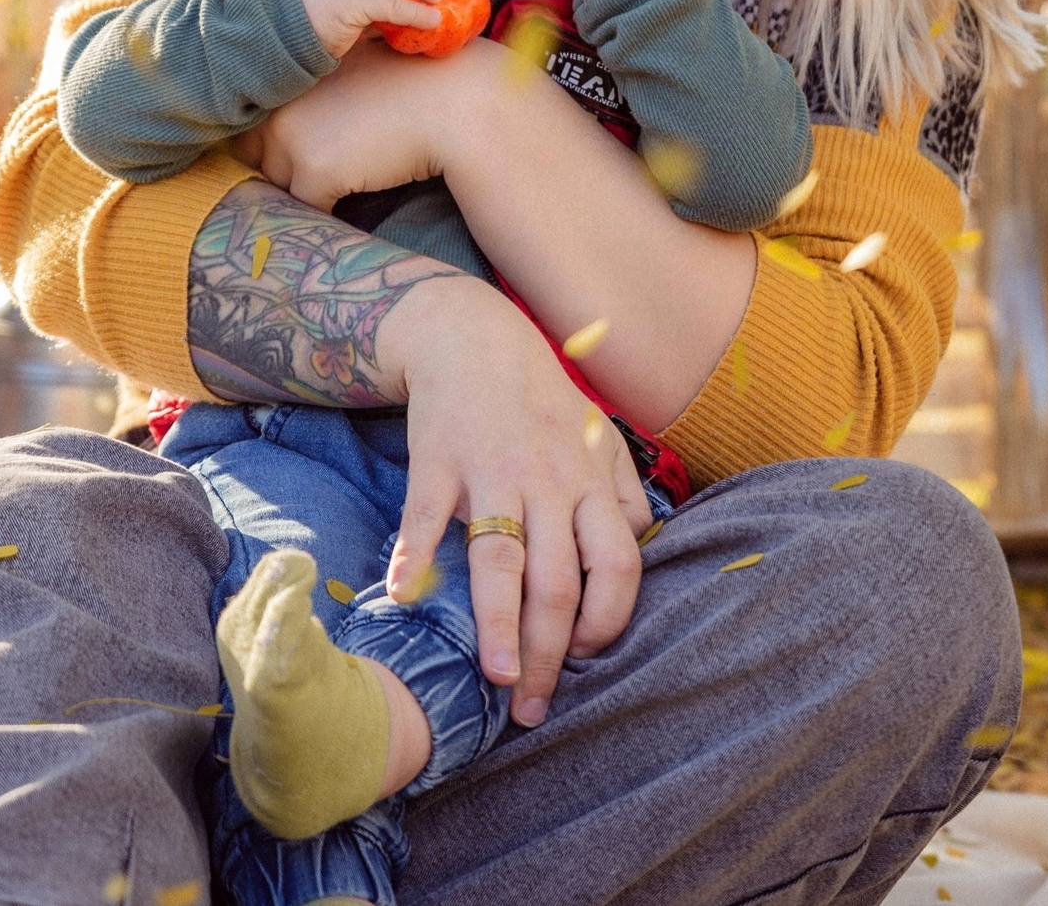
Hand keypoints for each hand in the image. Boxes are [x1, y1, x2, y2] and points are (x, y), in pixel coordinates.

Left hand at [249, 36, 464, 205]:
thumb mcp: (347, 81)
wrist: (447, 102)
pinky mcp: (317, 169)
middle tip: (320, 178)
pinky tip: (352, 201)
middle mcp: (280, 110)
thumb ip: (312, 102)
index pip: (253, 131)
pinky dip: (328, 213)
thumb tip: (290, 140)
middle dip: (285, 173)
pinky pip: (307, 209)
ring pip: (281, 189)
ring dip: (306, 194)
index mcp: (287, 85)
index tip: (298, 159)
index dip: (274, 149)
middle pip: (259, 162)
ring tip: (338, 190)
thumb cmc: (406, 91)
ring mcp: (294, 139)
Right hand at [380, 276, 653, 724]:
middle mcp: (549, 483)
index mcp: (590, 483)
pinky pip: (426, 516)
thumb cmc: (540, 400)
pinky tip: (404, 598)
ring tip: (498, 680)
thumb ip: (624, 495)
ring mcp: (492, 472)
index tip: (584, 658)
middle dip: (551, 655)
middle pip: (558, 582)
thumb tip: (643, 550)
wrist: (472, 338)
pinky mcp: (438, 461)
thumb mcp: (599, 438)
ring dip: (499, 627)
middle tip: (534, 710)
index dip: (607, 621)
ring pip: (501, 562)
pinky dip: (414, 557)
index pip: (618, 567)